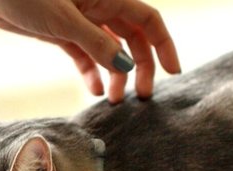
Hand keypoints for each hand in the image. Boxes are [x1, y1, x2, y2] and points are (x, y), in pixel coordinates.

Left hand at [0, 0, 179, 103]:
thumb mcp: (63, 20)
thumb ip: (96, 43)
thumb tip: (126, 67)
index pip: (148, 20)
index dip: (164, 44)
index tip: (173, 73)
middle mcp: (98, 6)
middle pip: (132, 39)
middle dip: (140, 67)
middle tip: (140, 97)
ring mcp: (79, 20)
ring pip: (109, 50)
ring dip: (114, 75)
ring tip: (113, 101)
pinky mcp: (59, 32)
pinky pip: (84, 55)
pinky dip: (90, 72)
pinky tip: (92, 90)